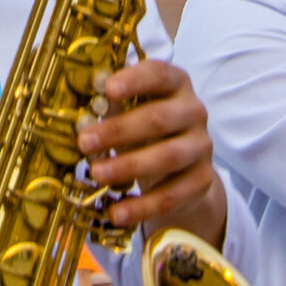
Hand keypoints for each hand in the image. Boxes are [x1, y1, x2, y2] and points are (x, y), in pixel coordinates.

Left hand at [77, 57, 224, 242]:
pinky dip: (143, 206)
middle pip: (160, 118)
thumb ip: (109, 110)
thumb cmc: (145, 131)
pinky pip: (173, 194)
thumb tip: (81, 117)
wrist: (179, 170)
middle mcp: (193, 111)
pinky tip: (117, 212)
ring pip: (168, 156)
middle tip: (84, 142)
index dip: (134, 80)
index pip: (158, 74)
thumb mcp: (128, 113)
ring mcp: (202, 146)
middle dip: (119, 130)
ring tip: (97, 174)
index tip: (107, 89)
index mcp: (174, 84)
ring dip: (128, 166)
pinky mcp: (203, 179)